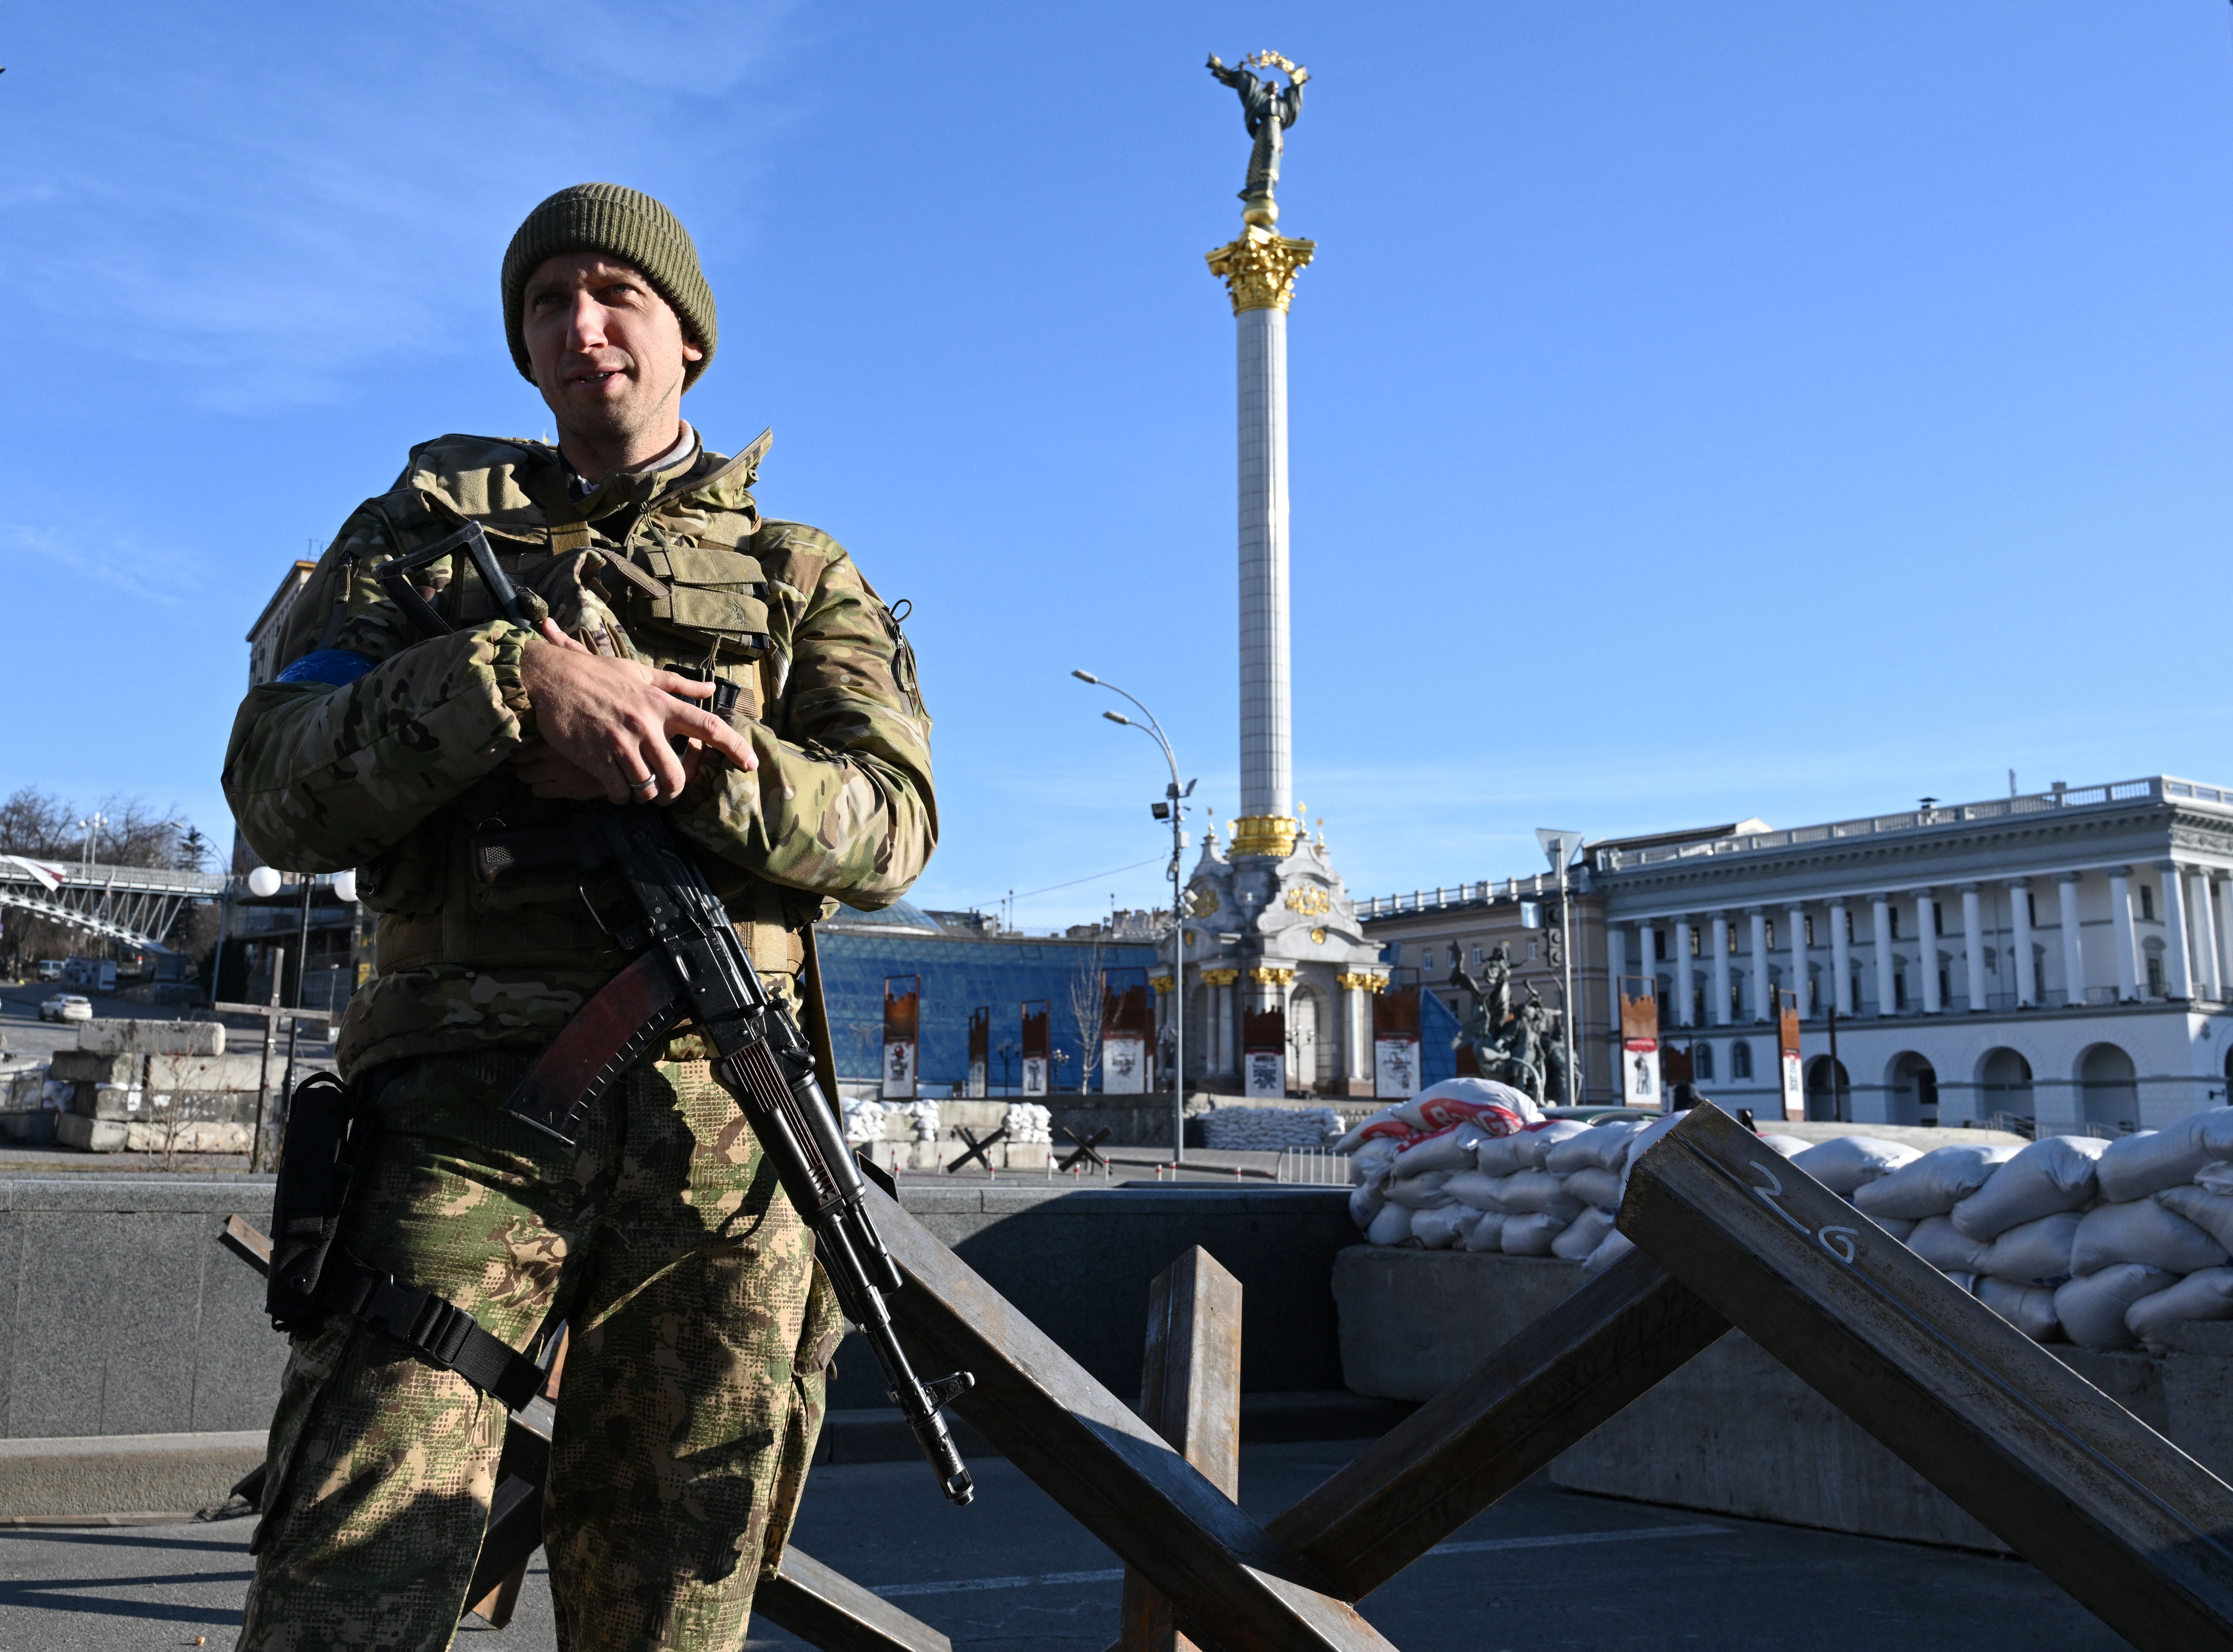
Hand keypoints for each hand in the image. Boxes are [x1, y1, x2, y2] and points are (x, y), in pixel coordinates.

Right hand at [515, 620, 755, 803]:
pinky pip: (620, 792)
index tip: (750, 765)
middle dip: (674, 792)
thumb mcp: (639, 672)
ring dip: (645, 796)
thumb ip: (677, 684)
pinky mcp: (598, 758)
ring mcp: (622, 743)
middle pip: (678, 776)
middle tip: (666, 792)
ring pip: (649, 789)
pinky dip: (620, 795)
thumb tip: (711, 689)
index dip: (735, 749)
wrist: (551, 678)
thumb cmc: (596, 675)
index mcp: (661, 704)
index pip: (710, 728)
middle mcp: (647, 725)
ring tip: (637, 788)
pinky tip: (614, 785)